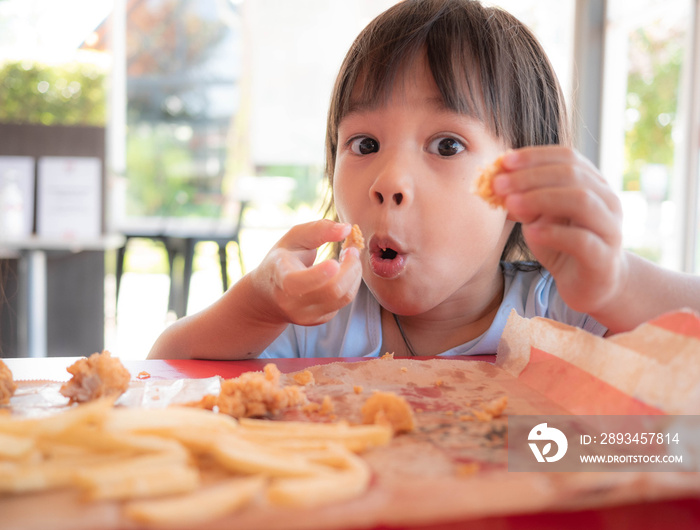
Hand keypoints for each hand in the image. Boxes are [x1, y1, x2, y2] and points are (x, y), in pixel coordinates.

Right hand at [249, 219, 362, 325]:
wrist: (268, 295)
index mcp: (280, 277)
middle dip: (351, 267)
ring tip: (349, 258)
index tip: (335, 261)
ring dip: (355, 274)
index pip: (298, 283)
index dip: (320, 274)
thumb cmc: (282, 260)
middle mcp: (291, 302)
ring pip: (344, 297)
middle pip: (332, 290)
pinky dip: (351, 284)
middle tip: (351, 250)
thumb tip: (347, 229)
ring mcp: (305, 315)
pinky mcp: (319, 320)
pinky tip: (342, 273)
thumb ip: (319, 229)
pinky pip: (344, 302)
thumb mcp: (294, 238)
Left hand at [493, 146, 626, 314]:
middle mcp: (607, 201)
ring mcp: (609, 229)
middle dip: (530, 176)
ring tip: (510, 204)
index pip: (567, 157)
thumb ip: (524, 200)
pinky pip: (582, 240)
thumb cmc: (562, 245)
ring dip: (540, 198)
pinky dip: (553, 233)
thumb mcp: (538, 218)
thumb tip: (496, 184)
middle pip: (572, 175)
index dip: (534, 156)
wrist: (590, 285)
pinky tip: (530, 232)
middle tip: (498, 184)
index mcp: (593, 184)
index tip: (503, 161)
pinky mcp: (604, 259)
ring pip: (581, 201)